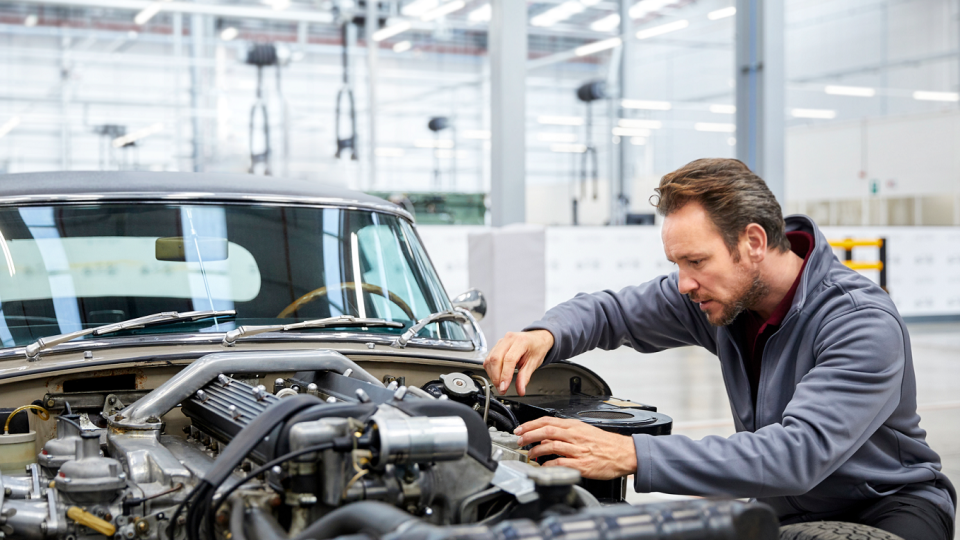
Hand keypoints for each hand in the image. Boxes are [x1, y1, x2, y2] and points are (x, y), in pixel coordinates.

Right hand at [483, 330, 553, 395]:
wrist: (536, 339)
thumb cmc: (536, 348)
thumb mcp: (534, 363)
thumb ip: (525, 377)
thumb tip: (520, 390)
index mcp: (521, 342)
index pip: (509, 359)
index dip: (505, 375)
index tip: (504, 387)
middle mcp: (509, 339)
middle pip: (496, 358)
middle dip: (496, 377)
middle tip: (501, 389)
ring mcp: (501, 341)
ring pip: (490, 359)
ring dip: (492, 375)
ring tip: (499, 385)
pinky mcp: (496, 346)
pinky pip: (488, 358)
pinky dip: (491, 370)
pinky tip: (497, 376)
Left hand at [516, 417, 636, 480]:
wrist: (623, 453)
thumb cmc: (605, 443)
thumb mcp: (584, 431)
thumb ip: (566, 432)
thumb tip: (546, 435)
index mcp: (575, 426)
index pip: (548, 421)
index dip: (531, 424)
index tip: (520, 429)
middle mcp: (575, 436)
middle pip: (547, 431)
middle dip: (529, 435)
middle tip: (519, 439)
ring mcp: (578, 450)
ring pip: (551, 445)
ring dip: (536, 449)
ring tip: (529, 453)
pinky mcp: (582, 464)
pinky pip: (561, 463)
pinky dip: (549, 464)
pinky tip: (543, 466)